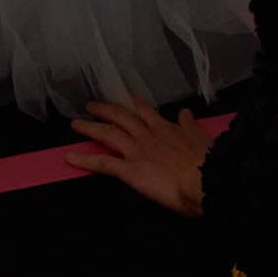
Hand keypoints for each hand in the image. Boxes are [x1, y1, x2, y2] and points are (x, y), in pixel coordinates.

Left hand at [65, 98, 210, 215]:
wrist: (204, 179)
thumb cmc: (206, 161)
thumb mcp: (200, 136)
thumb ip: (189, 124)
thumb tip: (186, 112)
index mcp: (164, 128)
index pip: (144, 110)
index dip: (132, 103)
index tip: (124, 97)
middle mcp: (146, 135)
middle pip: (120, 117)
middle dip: (104, 109)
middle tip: (90, 105)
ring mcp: (136, 151)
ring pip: (108, 134)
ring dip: (90, 127)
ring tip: (76, 124)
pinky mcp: (130, 170)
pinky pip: (103, 163)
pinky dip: (85, 159)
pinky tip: (71, 157)